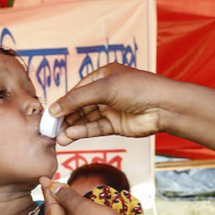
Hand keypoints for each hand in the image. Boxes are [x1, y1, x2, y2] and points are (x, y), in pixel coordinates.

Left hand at [40, 176, 147, 214]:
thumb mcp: (85, 209)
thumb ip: (68, 197)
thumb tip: (54, 187)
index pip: (51, 210)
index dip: (49, 191)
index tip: (43, 177)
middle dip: (59, 201)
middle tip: (54, 184)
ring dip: (70, 211)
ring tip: (67, 194)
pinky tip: (82, 211)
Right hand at [50, 64, 165, 145]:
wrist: (164, 106)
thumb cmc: (138, 89)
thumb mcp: (104, 88)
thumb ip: (78, 99)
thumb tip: (55, 109)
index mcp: (102, 76)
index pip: (77, 90)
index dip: (63, 102)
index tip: (49, 115)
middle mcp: (106, 92)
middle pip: (80, 106)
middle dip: (65, 118)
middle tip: (50, 130)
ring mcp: (111, 109)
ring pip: (86, 119)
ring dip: (72, 128)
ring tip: (59, 138)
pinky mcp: (116, 125)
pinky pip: (96, 128)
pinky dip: (83, 132)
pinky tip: (71, 137)